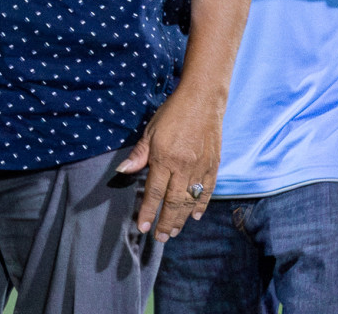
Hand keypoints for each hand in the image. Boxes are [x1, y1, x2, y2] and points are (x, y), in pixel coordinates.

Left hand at [116, 87, 220, 242]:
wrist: (202, 101)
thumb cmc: (172, 114)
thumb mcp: (150, 131)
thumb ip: (139, 154)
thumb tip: (123, 172)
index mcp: (164, 158)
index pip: (154, 191)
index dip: (147, 210)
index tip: (142, 226)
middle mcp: (183, 166)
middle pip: (173, 202)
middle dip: (165, 222)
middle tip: (159, 237)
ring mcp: (201, 168)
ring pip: (191, 200)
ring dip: (182, 218)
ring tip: (173, 231)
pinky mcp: (214, 166)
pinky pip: (208, 191)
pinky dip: (202, 205)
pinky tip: (195, 215)